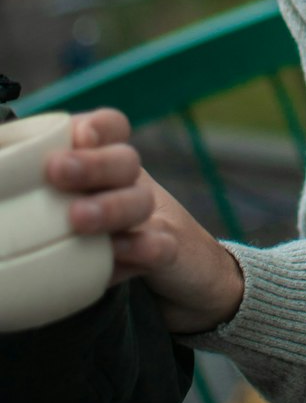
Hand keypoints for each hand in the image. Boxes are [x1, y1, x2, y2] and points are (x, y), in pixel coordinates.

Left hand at [46, 108, 244, 334]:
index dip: (98, 127)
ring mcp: (155, 218)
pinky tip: (116, 253)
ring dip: (109, 206)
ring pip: (138, 200)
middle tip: (57, 171)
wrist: (191, 276)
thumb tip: (7, 191)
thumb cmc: (121, 243)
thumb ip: (55, 201)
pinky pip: (158, 245)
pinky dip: (140, 247)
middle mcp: (134, 185)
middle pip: (124, 160)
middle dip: (91, 163)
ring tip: (77, 219)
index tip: (76, 136)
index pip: (113, 128)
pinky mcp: (169, 254)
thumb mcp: (89, 215)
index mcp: (112, 170)